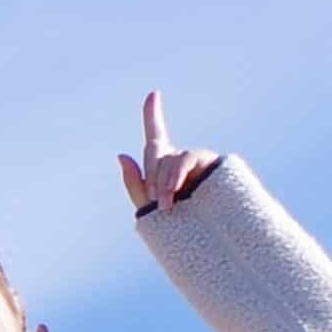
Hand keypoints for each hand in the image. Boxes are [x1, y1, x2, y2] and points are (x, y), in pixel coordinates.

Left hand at [118, 90, 221, 214]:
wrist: (203, 237)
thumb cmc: (173, 226)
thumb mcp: (146, 207)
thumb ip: (133, 182)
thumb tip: (121, 155)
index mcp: (162, 166)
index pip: (156, 136)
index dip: (153, 115)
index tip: (153, 94)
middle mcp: (179, 159)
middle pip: (155, 152)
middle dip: (150, 177)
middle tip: (155, 202)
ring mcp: (195, 160)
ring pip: (170, 159)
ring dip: (163, 182)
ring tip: (165, 205)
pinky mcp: (210, 164)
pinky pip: (187, 158)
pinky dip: (177, 174)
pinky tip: (177, 192)